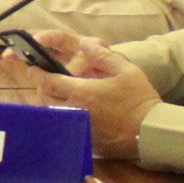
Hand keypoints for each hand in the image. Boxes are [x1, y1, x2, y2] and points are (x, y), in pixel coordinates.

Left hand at [35, 31, 155, 154]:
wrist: (149, 132)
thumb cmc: (139, 99)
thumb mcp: (126, 70)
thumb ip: (103, 55)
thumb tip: (85, 43)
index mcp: (82, 92)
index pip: (49, 81)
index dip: (38, 73)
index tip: (34, 67)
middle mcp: (75, 110)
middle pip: (45, 98)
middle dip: (40, 87)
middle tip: (42, 79)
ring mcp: (77, 126)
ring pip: (51, 114)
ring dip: (47, 103)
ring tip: (50, 94)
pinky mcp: (82, 138)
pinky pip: (62, 126)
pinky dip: (58, 117)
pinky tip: (64, 112)